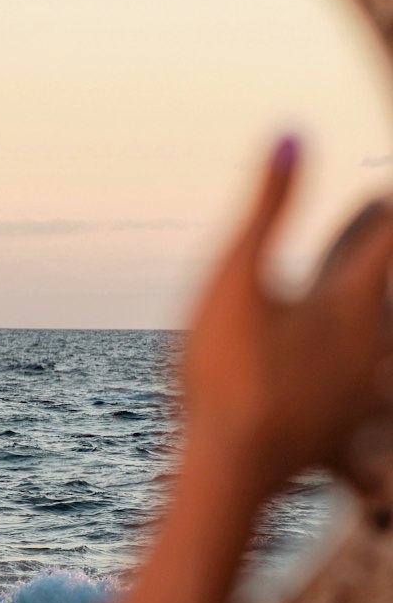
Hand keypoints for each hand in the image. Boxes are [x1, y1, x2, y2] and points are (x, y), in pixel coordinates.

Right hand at [183, 136, 392, 505]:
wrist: (230, 468)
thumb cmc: (227, 369)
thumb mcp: (235, 277)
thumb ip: (266, 207)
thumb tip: (290, 134)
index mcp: (349, 302)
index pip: (388, 238)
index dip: (390, 212)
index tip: (387, 195)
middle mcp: (370, 347)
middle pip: (392, 297)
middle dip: (381, 266)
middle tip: (378, 244)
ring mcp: (360, 397)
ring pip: (389, 359)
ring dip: (381, 338)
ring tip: (367, 330)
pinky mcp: (341, 438)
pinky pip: (371, 425)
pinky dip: (370, 423)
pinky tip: (370, 444)